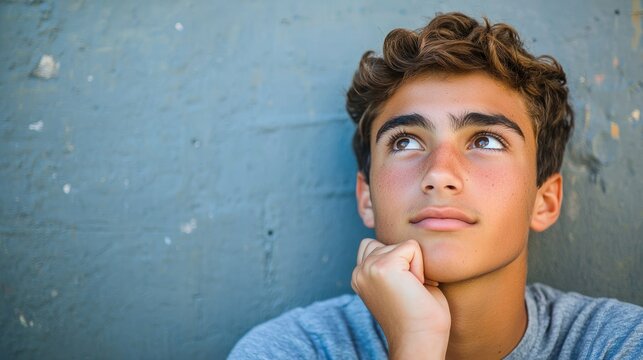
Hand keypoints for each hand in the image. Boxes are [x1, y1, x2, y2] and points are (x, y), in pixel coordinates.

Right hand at [351, 238, 450, 358]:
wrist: (419, 340)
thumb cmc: (419, 316)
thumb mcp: (399, 282)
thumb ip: (393, 262)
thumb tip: (405, 241)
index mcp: (360, 276)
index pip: (379, 246)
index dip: (400, 264)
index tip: (403, 291)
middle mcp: (359, 271)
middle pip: (390, 243)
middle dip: (407, 262)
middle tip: (410, 291)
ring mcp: (368, 268)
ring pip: (402, 245)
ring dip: (415, 265)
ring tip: (412, 289)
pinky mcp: (382, 267)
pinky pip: (412, 247)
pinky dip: (420, 266)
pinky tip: (416, 287)